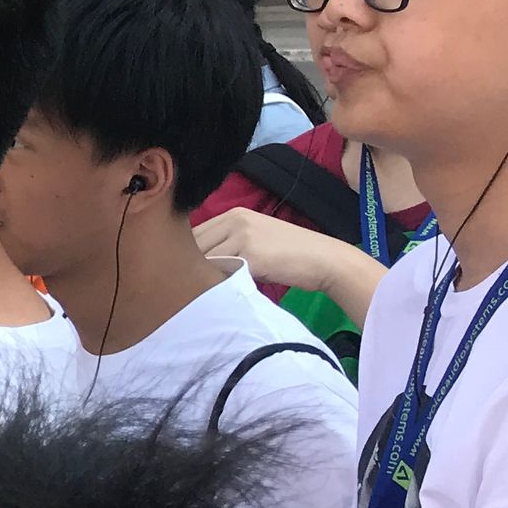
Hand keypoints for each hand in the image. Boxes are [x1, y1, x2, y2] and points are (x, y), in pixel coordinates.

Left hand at [194, 207, 359, 299]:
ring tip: (202, 291)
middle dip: (187, 265)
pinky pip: (221, 271)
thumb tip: (192, 262)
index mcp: (234, 214)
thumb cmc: (289, 255)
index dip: (184, 254)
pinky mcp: (251, 255)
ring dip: (200, 276)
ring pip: (204, 259)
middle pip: (193, 244)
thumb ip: (227, 244)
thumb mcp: (255, 240)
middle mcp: (236, 220)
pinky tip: (218, 293)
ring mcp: (243, 236)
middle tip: (186, 285)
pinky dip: (217, 283)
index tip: (183, 272)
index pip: (194, 233)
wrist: (324, 260)